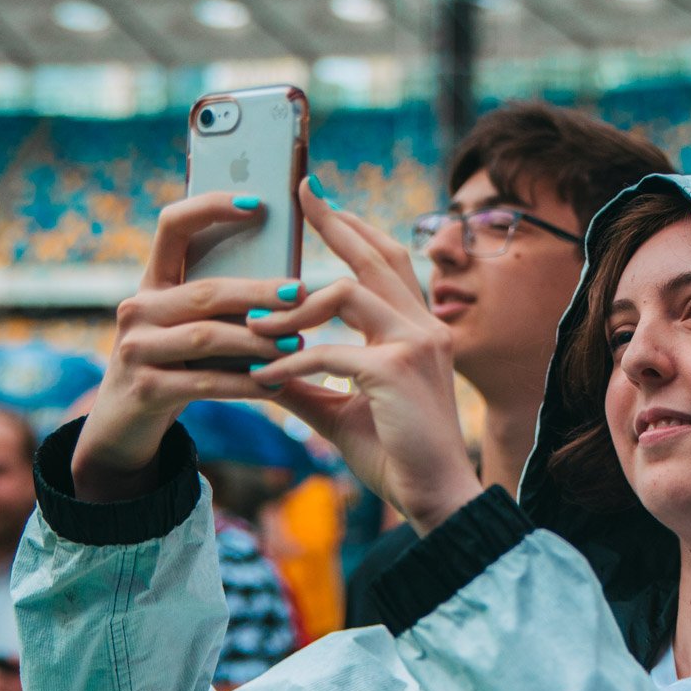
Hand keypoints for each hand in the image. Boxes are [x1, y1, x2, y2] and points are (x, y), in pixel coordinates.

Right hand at [73, 193, 306, 501]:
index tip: (258, 202)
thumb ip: (225, 304)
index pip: (173, 226)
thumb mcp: (193, 327)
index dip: (211, 207)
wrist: (125, 424)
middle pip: (206, 291)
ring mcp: (135, 348)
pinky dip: (246, 383)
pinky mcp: (145, 389)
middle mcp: (138, 308)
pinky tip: (277, 385)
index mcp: (154, 283)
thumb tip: (293, 284)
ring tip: (299, 344)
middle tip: (302, 293)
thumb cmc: (178, 365)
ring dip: (259, 341)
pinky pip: (205, 382)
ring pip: (207, 337)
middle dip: (259, 292)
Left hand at [248, 181, 482, 534]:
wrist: (435, 497)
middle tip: (301, 193)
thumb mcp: (344, 410)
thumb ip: (308, 382)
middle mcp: (425, 327)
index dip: (357, 230)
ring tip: (255, 326)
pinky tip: (264, 376)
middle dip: (335, 221)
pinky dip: (289, 361)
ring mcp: (414, 344)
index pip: (389, 264)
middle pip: (376, 256)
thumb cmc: (398, 456)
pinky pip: (327, 350)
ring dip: (292, 306)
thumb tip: (261, 365)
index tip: (324, 205)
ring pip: (345, 291)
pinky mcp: (396, 369)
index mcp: (419, 331)